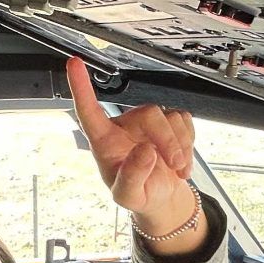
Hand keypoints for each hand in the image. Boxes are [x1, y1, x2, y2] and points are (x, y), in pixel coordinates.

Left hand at [67, 57, 195, 226]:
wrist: (163, 199)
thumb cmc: (139, 194)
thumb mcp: (128, 196)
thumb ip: (132, 176)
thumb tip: (145, 150)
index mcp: (105, 141)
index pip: (89, 110)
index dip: (80, 87)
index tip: (74, 64)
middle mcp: (125, 126)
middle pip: (150, 113)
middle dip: (167, 140)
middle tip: (174, 163)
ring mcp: (148, 123)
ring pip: (171, 116)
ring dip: (180, 146)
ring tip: (176, 167)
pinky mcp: (169, 123)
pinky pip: (185, 120)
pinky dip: (189, 143)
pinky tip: (182, 160)